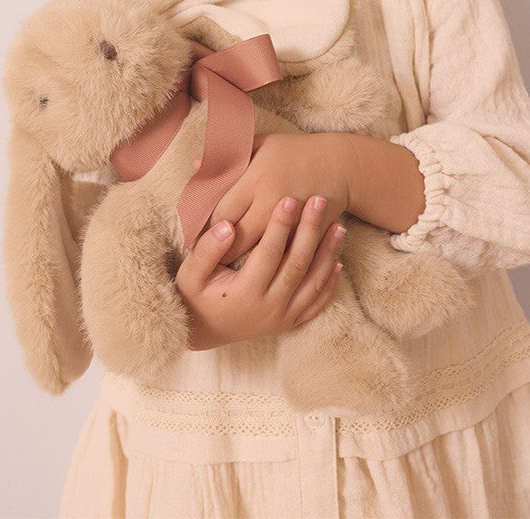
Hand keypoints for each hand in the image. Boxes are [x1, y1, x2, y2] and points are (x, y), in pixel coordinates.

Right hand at [175, 195, 345, 350]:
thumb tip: (228, 226)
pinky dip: (329, 282)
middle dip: (310, 230)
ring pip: (313, 283)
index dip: (280, 225)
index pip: (269, 253)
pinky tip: (337, 260)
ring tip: (339, 226)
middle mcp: (269, 307)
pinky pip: (316, 302)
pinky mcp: (289, 322)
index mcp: (245, 293)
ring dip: (328, 253)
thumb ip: (207, 249)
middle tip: (319, 201)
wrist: (201, 331)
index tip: (289, 199)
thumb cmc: (195, 296)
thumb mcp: (190, 273)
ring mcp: (282, 317)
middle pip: (297, 264)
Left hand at [206, 134, 352, 263]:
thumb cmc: (295, 151)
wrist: (340, 166)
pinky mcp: (304, 235)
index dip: (204, 229)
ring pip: (256, 251)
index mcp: (256, 179)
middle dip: (219, 250)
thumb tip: (196, 166)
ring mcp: (290, 222)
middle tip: (203, 258)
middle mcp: (271, 203)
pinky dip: (264, 263)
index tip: (191, 239)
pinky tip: (251, 267)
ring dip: (239, 260)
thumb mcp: (262, 143)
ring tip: (221, 267)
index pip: (221, 212)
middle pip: (236, 236)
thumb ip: (230, 155)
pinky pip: (278, 255)